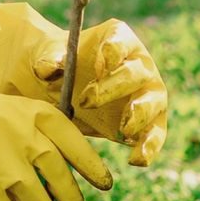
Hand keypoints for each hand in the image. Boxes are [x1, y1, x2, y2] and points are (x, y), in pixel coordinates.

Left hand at [0, 3, 167, 166]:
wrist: (61, 94)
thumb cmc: (57, 69)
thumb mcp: (45, 58)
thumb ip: (48, 58)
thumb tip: (49, 66)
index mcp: (117, 40)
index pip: (120, 41)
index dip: (112, 51)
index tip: (99, 64)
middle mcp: (138, 65)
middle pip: (135, 73)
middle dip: (114, 87)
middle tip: (87, 101)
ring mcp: (146, 95)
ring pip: (152, 102)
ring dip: (140, 115)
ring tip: (125, 129)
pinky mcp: (147, 124)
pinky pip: (153, 135)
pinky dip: (149, 147)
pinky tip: (137, 160)